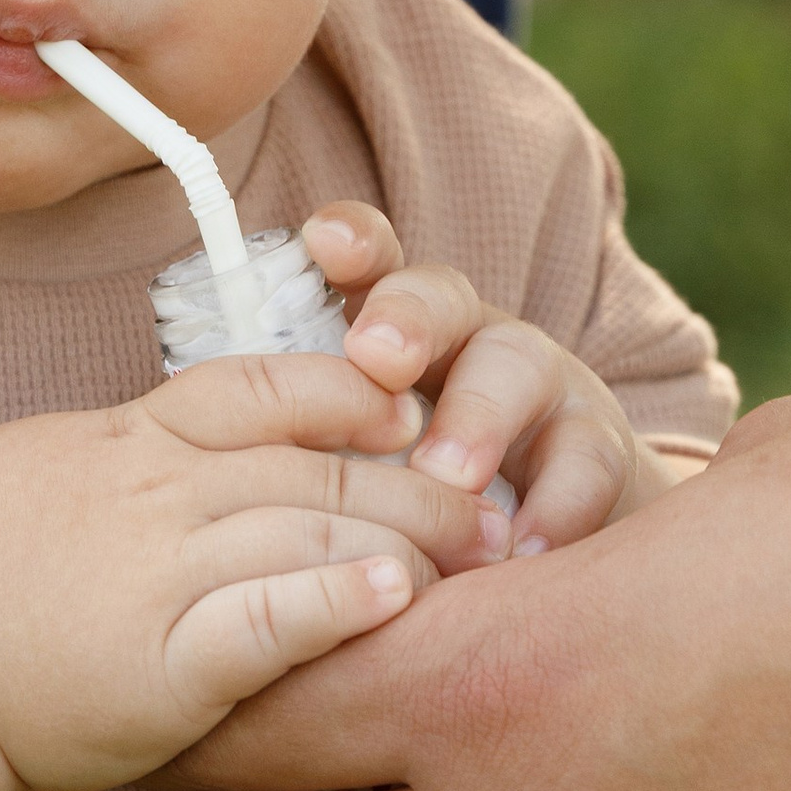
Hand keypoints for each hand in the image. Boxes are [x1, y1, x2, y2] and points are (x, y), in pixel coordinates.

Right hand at [0, 347, 501, 790]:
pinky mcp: (160, 665)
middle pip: (321, 464)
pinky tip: (399, 600)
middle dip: (426, 481)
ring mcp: (158, 574)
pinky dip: (341, 604)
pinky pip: (268, 619)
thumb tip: (205, 446)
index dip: (355, 393)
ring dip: (415, 539)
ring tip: (489, 556)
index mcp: (130, 441)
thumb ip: (132, 454)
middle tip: (503, 507)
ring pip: (314, 531)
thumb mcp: (42, 465)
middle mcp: (155, 493)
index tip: (413, 410)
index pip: (269, 388)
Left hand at [301, 201, 665, 549]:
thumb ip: (293, 454)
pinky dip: (558, 505)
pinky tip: (526, 548)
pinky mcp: (599, 447)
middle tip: (376, 359)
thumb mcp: (346, 471)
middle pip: (439, 298)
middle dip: (406, 318)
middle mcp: (466, 339)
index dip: (348, 241)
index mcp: (392, 331)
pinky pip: (587, 462)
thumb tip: (191, 473)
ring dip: (479, 419)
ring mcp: (541, 386)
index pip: (370, 264)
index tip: (318, 244)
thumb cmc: (404, 505)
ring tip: (448, 478)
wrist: (543, 547)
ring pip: (517, 367)